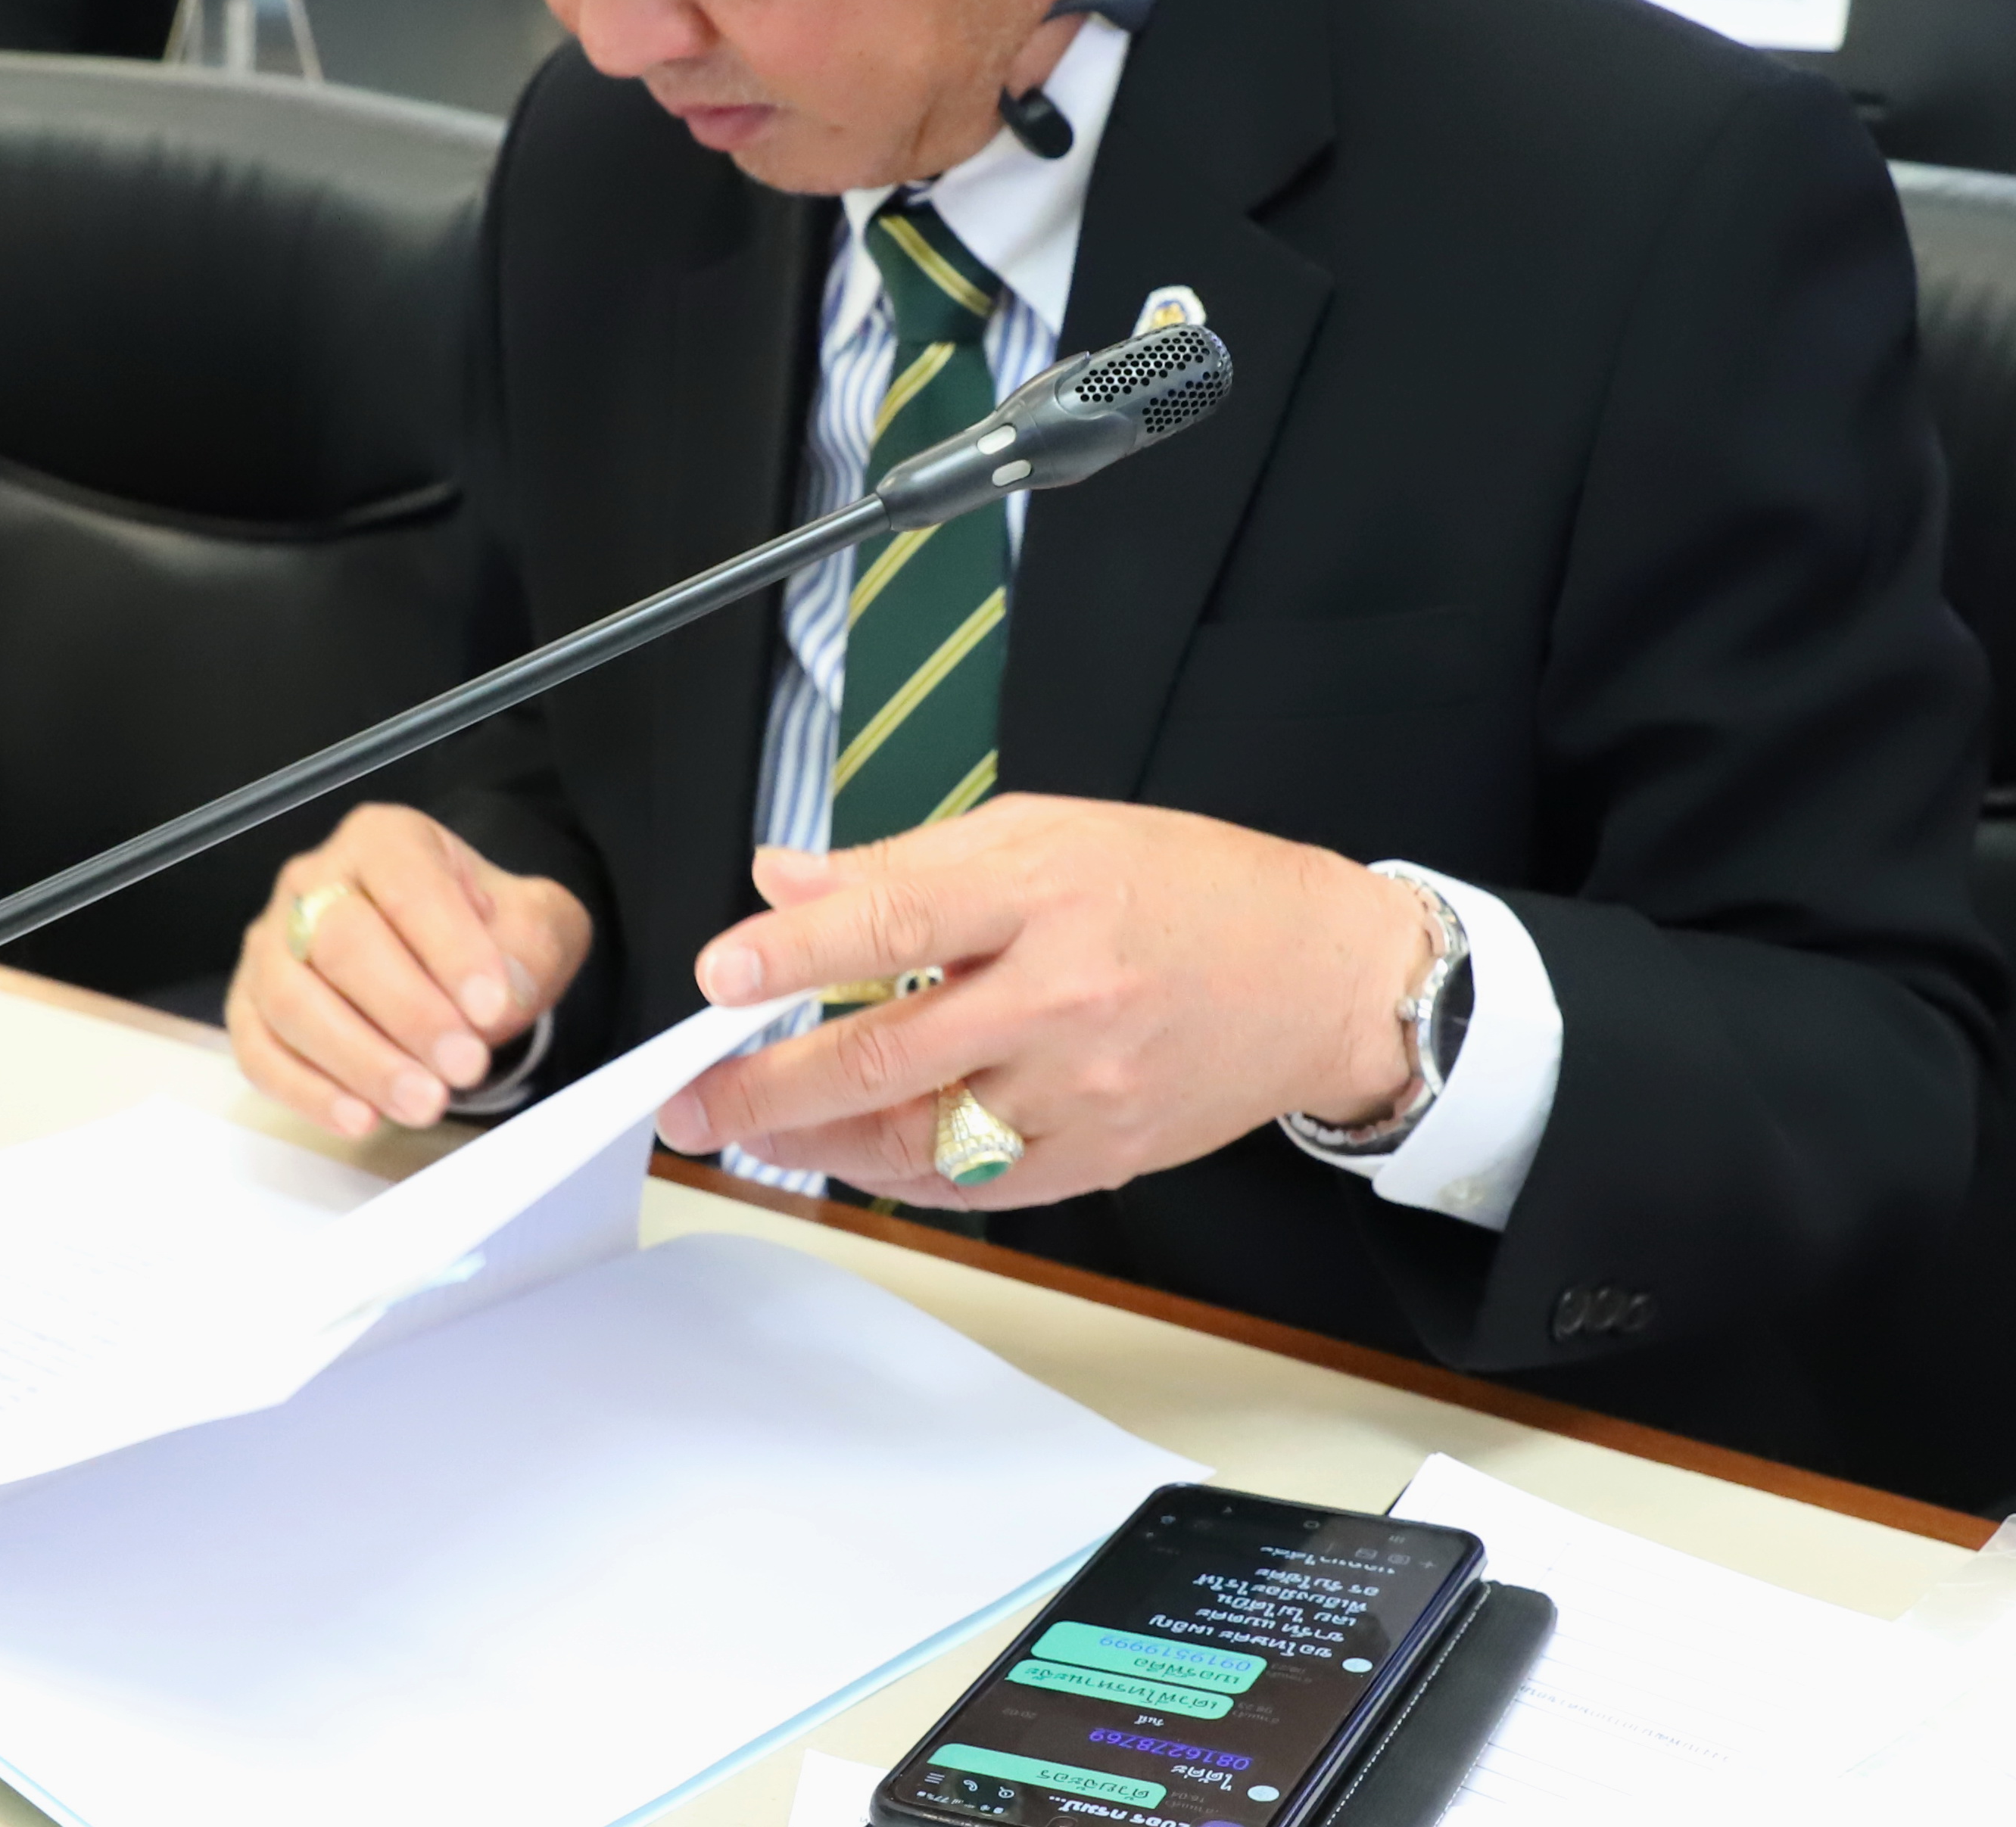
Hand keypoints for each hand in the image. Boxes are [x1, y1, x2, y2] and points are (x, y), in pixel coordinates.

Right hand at [225, 804, 591, 1138]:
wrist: (455, 966)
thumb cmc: (487, 936)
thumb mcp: (537, 923)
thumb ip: (529, 945)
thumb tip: (496, 994)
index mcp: (385, 840)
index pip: (407, 885)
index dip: (448, 948)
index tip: (491, 1007)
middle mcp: (313, 882)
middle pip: (339, 943)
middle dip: (407, 1013)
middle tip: (464, 1065)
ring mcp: (271, 945)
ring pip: (292, 1002)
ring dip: (360, 1061)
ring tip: (424, 1102)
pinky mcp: (249, 1008)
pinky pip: (259, 1052)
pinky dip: (307, 1092)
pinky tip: (361, 1118)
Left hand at [648, 795, 1427, 1206]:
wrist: (1321, 974)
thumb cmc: (1186, 887)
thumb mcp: (1049, 831)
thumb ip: (908, 865)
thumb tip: (786, 883)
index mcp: (1046, 889)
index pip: (897, 921)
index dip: (797, 952)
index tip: (718, 977)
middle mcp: (1064, 993)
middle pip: (889, 1051)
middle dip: (770, 1085)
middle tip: (694, 1103)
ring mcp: (1086, 1085)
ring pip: (923, 1137)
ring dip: (822, 1144)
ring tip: (760, 1135)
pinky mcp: (1105, 1153)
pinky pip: (980, 1185)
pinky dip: (907, 1176)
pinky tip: (859, 1157)